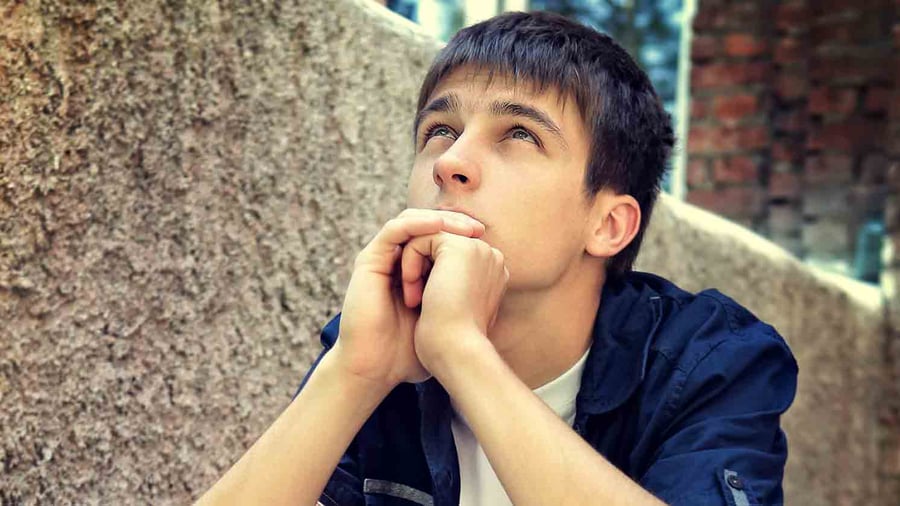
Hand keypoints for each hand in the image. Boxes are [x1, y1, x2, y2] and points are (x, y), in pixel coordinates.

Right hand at [332, 209, 484, 387]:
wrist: (383, 365)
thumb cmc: (416, 352)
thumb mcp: (452, 320)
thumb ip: (468, 299)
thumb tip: (499, 283)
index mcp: (417, 274)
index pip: (439, 239)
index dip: (462, 234)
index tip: (486, 240)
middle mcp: (399, 263)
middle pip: (427, 226)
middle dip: (454, 223)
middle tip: (478, 230)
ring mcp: (384, 261)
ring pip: (411, 221)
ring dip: (439, 221)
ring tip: (463, 230)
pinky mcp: (369, 261)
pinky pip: (394, 230)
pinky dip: (417, 224)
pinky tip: (438, 227)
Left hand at [400, 232, 508, 374]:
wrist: (456, 353)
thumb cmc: (450, 344)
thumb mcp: (450, 310)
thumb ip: (449, 289)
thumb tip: (430, 283)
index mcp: (492, 273)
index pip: (450, 258)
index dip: (429, 275)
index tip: (423, 306)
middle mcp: (489, 258)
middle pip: (440, 245)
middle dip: (420, 269)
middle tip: (415, 302)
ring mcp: (478, 249)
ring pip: (429, 240)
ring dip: (413, 267)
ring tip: (413, 300)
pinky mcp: (458, 246)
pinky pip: (420, 239)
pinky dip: (408, 263)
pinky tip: (413, 292)